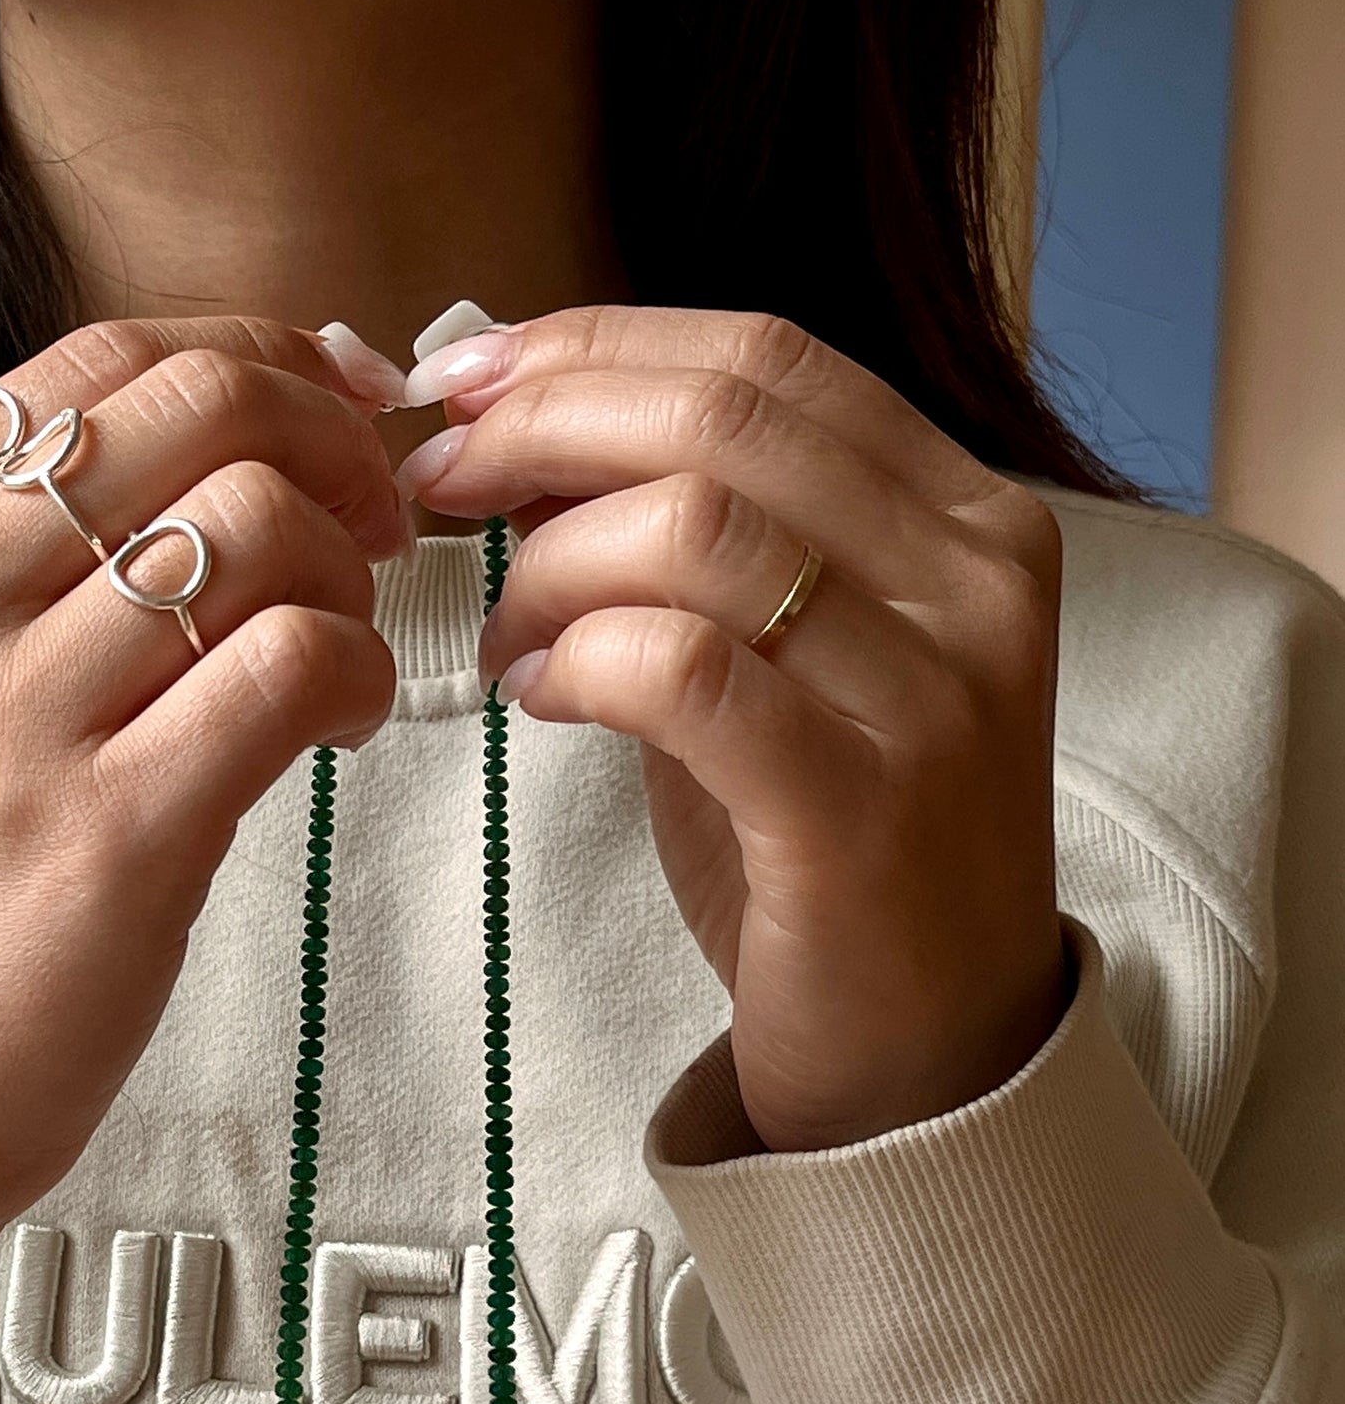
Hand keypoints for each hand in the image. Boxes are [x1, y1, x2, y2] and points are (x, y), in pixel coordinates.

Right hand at [0, 316, 408, 1248]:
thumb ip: (20, 564)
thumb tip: (232, 446)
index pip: (106, 356)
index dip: (265, 352)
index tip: (345, 402)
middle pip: (201, 409)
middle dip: (338, 442)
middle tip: (385, 520)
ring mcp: (15, 721)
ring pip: (261, 525)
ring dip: (357, 572)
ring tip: (350, 647)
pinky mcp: (111, 835)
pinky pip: (295, 664)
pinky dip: (362, 672)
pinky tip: (349, 723)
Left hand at [397, 305, 1071, 1152]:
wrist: (931, 1057)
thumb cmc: (831, 849)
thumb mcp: (782, 662)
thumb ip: (688, 547)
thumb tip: (523, 439)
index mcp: (967, 518)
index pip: (766, 360)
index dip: (594, 346)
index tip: (465, 377)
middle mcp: (974, 583)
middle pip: (722, 418)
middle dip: (540, 425)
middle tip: (431, 480)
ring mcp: (934, 695)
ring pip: (695, 531)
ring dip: (547, 565)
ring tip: (499, 635)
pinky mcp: (861, 810)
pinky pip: (683, 673)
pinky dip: (578, 662)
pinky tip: (534, 699)